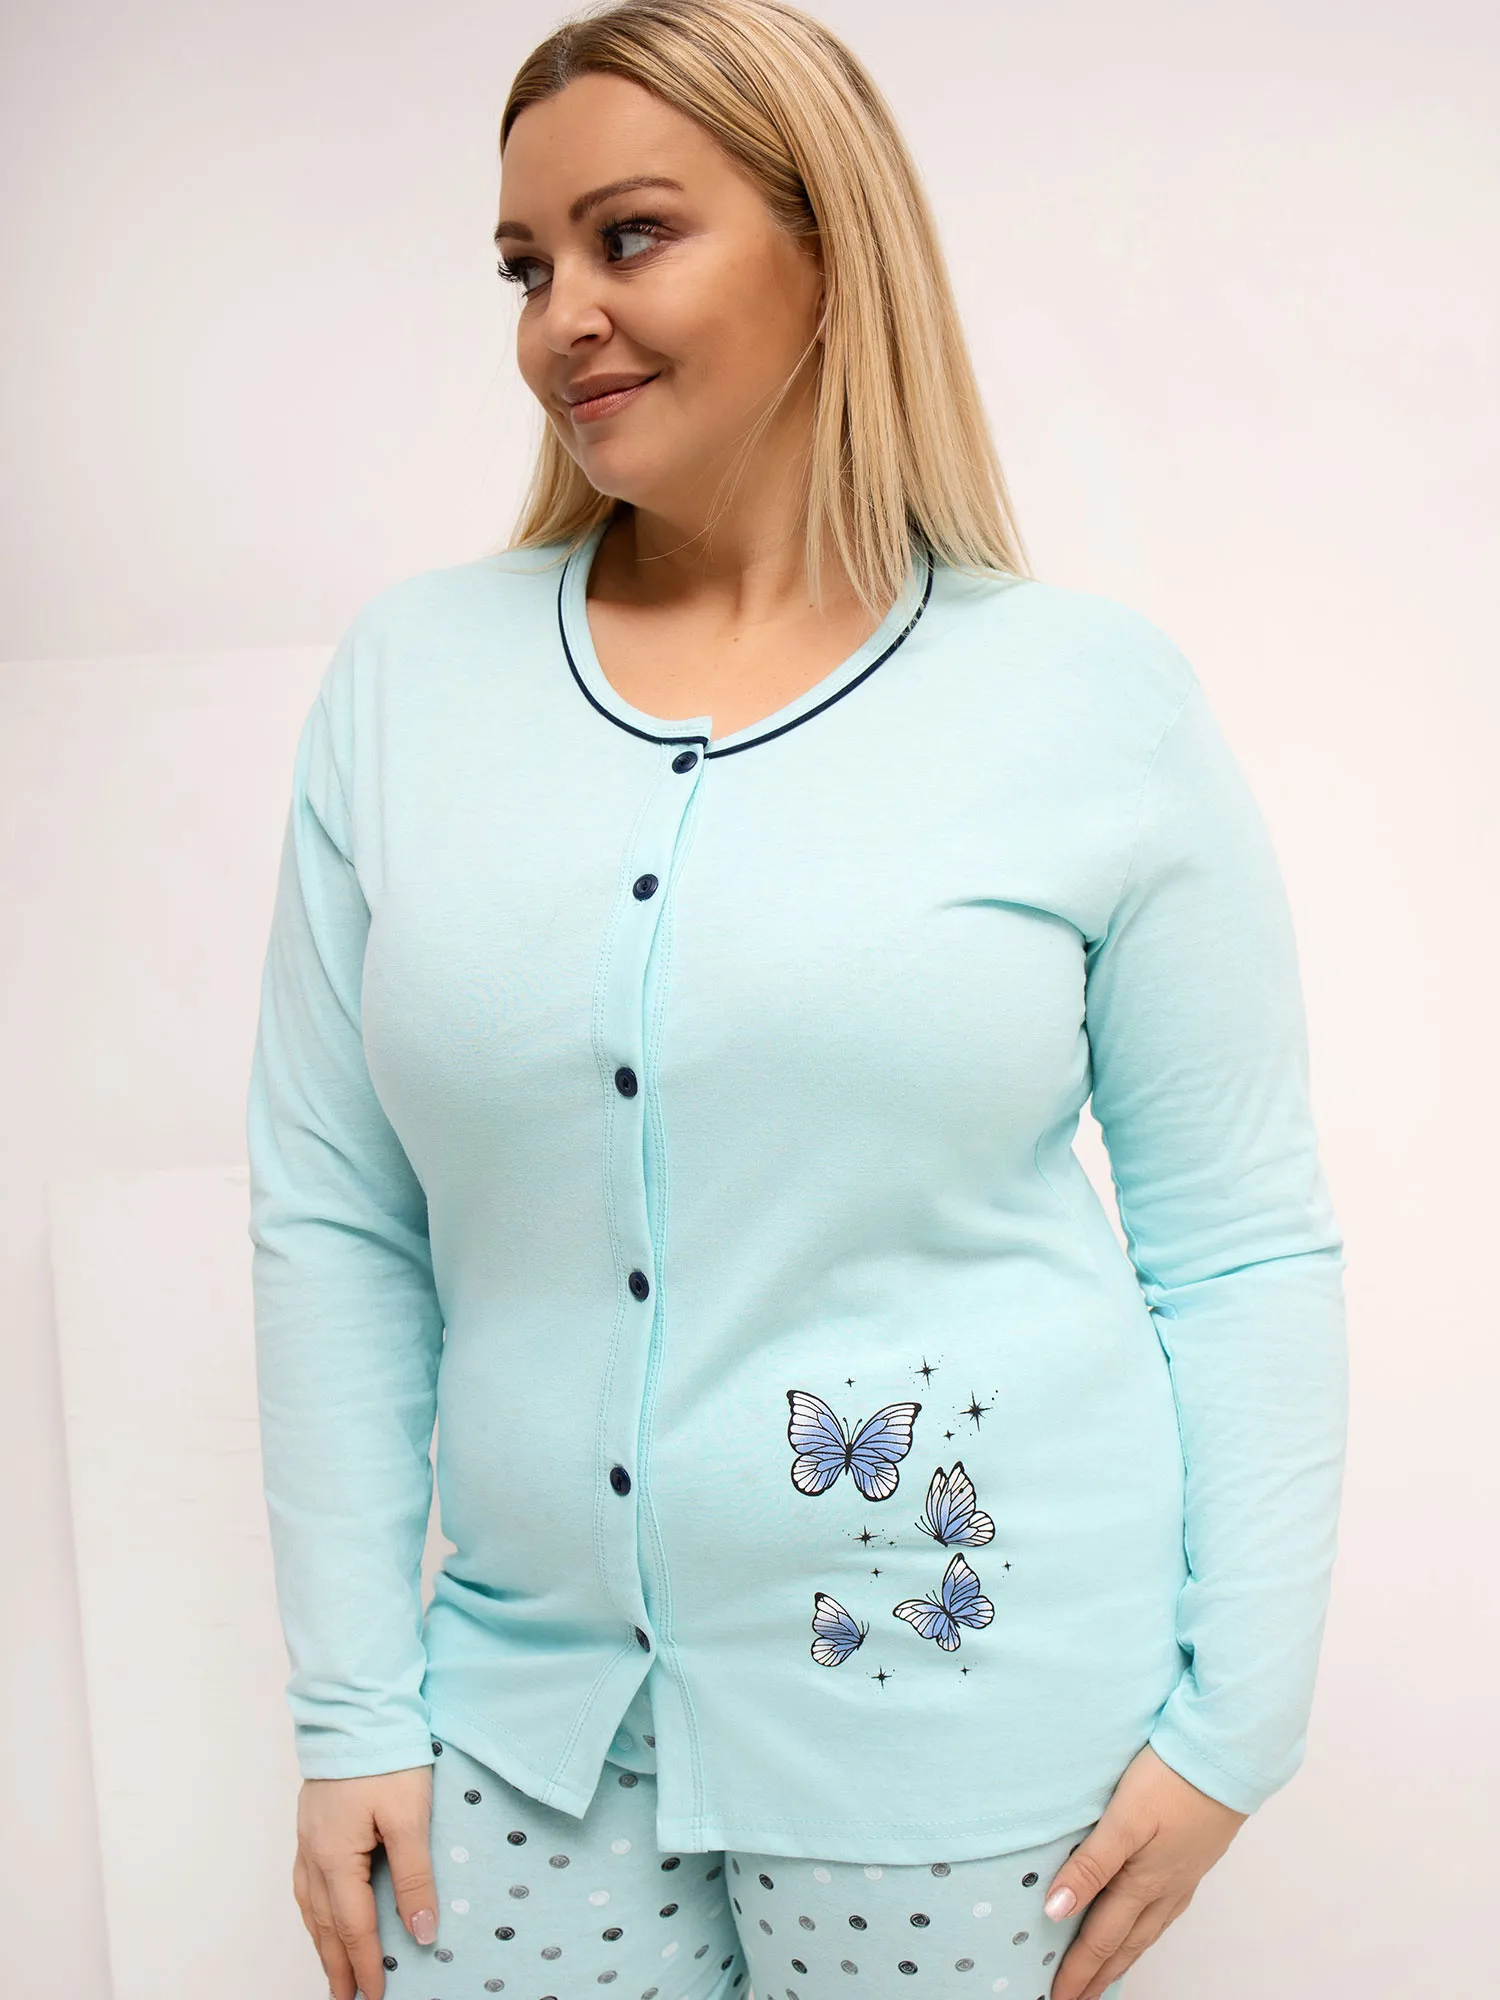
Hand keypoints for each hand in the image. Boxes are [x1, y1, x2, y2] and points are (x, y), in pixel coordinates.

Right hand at [293, 1765, 439, 1999]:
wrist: (358, 1706)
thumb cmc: (386, 1757)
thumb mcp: (409, 1817)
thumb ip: (415, 1877)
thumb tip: (421, 1933)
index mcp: (336, 1857)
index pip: (352, 1926)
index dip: (366, 1964)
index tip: (375, 1996)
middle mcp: (313, 1852)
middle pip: (324, 1923)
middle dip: (336, 1964)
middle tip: (346, 1998)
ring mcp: (308, 1835)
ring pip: (310, 1904)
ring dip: (322, 1940)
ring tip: (333, 1968)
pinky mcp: (312, 1820)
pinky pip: (306, 1880)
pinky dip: (314, 1908)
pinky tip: (321, 1912)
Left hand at [1043, 1742, 1248, 1999]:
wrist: (1227, 1757)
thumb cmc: (1173, 1780)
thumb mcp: (1124, 1819)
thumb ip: (1090, 1864)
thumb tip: (1055, 1910)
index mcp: (1143, 1883)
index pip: (1101, 1939)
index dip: (1076, 1971)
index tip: (1056, 1997)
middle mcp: (1164, 1889)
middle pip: (1124, 1945)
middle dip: (1097, 1975)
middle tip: (1075, 1999)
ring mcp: (1182, 1877)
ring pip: (1146, 1932)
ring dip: (1122, 1958)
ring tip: (1104, 1975)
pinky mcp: (1193, 1860)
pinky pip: (1164, 1912)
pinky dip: (1145, 1932)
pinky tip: (1143, 1926)